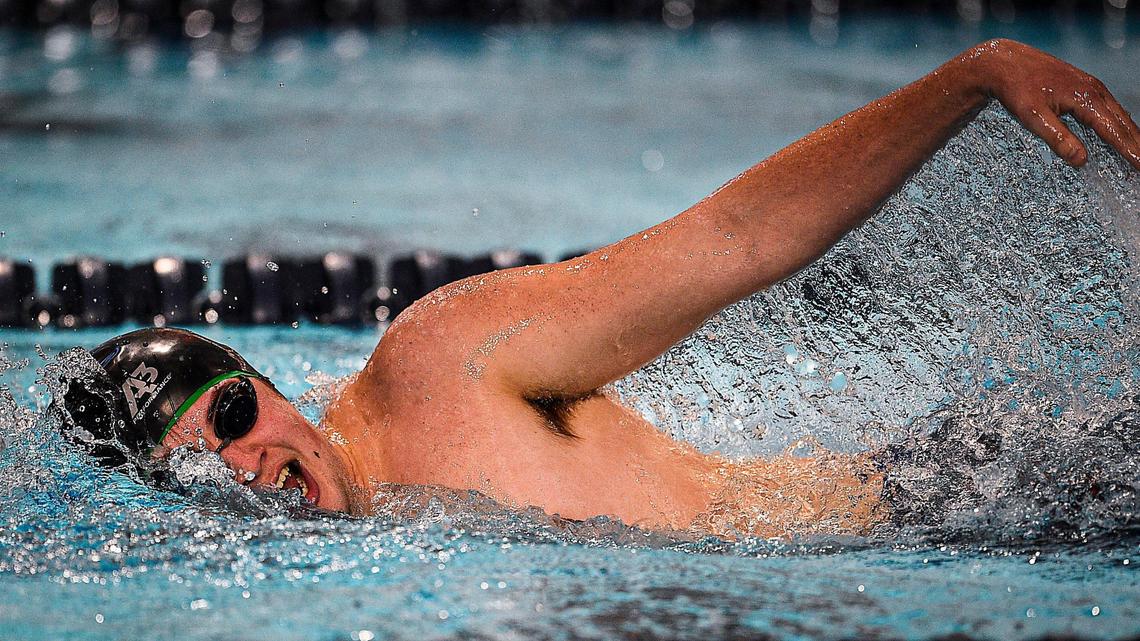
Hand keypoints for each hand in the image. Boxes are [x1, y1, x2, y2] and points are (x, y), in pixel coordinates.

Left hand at [967, 38, 1139, 169]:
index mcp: (1086, 99)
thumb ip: (1057, 138)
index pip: (1115, 131)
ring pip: (1118, 114)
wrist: (1005, 62)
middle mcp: (1095, 90)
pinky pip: (1108, 108)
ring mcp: (1091, 86)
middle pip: (1123, 123)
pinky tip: (1119, 133)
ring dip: (1131, 134)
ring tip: (1138, 154)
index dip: (1130, 151)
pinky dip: (1118, 123)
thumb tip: (1081, 160)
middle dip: (1137, 145)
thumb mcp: (1033, 117)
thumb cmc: (1016, 90)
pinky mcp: (1083, 85)